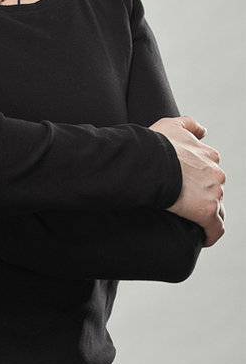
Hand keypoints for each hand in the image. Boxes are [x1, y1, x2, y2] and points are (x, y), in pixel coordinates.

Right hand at [149, 115, 224, 246]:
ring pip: (217, 209)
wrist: (147, 162)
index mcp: (208, 155)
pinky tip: (204, 238)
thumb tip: (203, 130)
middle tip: (186, 204)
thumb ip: (189, 124)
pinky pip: (215, 228)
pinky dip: (211, 234)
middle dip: (205, 198)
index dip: (200, 181)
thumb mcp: (172, 125)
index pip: (211, 172)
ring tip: (193, 222)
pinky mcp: (207, 211)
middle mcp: (216, 173)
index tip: (188, 187)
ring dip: (207, 216)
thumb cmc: (154, 145)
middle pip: (215, 191)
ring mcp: (214, 193)